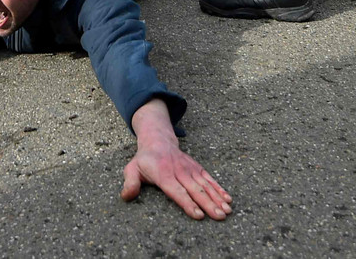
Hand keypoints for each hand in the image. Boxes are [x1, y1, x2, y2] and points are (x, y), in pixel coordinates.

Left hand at [123, 99, 231, 219]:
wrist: (158, 139)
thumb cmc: (144, 160)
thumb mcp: (132, 169)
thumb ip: (130, 183)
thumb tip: (126, 196)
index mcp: (163, 173)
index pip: (177, 191)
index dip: (187, 203)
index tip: (198, 215)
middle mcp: (179, 171)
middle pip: (195, 190)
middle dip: (208, 204)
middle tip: (219, 216)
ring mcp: (190, 168)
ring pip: (205, 185)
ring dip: (217, 198)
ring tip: (227, 210)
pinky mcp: (197, 167)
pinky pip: (210, 178)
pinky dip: (219, 188)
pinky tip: (228, 198)